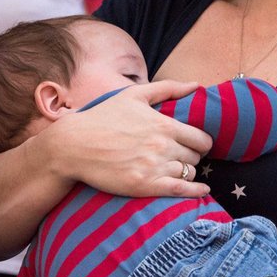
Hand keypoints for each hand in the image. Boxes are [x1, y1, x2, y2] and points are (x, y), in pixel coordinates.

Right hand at [48, 80, 213, 196]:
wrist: (74, 145)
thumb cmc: (103, 117)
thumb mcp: (134, 95)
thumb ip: (168, 88)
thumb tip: (197, 86)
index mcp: (163, 124)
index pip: (201, 138)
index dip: (201, 142)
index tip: (195, 144)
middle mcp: (162, 146)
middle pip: (196, 156)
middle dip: (193, 156)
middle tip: (184, 156)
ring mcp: (154, 167)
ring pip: (188, 172)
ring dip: (187, 171)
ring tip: (179, 169)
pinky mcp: (144, 185)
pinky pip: (181, 190)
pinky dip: (196, 190)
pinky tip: (202, 190)